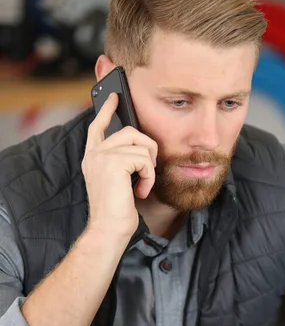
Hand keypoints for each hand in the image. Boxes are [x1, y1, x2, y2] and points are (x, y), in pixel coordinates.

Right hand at [82, 92, 157, 238]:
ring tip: (141, 186)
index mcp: (93, 157)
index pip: (98, 126)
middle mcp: (94, 153)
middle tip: (149, 171)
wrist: (109, 229)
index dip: (107, 109)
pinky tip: (140, 191)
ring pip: (141, 146)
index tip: (114, 96)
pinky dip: (149, 176)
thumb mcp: (118, 181)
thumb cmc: (117, 211)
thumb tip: (141, 145)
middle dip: (148, 149)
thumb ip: (122, 161)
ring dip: (149, 169)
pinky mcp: (114, 162)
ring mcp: (102, 156)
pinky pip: (145, 159)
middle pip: (130, 131)